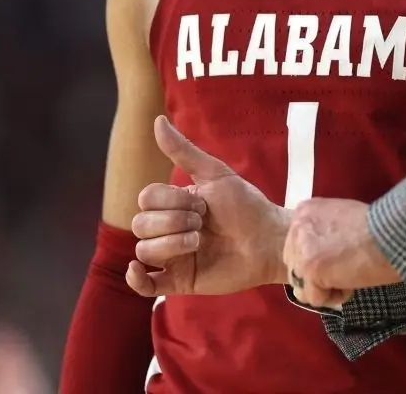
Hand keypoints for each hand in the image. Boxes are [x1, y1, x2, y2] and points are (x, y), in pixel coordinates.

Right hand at [125, 116, 290, 297]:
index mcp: (175, 204)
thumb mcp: (215, 174)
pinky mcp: (180, 281)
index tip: (202, 203)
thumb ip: (184, 151)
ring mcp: (174, 256)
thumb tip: (157, 120)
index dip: (170, 200)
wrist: (269, 241)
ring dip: (170, 244)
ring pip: (144, 249)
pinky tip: (138, 270)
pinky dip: (136, 279)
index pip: (146, 198)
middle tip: (202, 222)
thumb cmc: (246, 205)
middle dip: (171, 221)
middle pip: (141, 223)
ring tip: (198, 242)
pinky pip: (145, 285)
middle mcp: (170, 229)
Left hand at [283, 197, 400, 308]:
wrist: (390, 235)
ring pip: (301, 286)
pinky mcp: (310, 270)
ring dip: (325, 288)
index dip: (319, 258)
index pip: (297, 247)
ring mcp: (301, 249)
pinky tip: (350, 282)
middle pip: (295, 267)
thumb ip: (323, 230)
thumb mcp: (341, 217)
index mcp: (304, 212)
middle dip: (318, 275)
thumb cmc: (376, 227)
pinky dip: (334, 297)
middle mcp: (297, 228)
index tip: (341, 254)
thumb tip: (319, 253)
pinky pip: (314, 298)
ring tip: (348, 276)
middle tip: (345, 268)